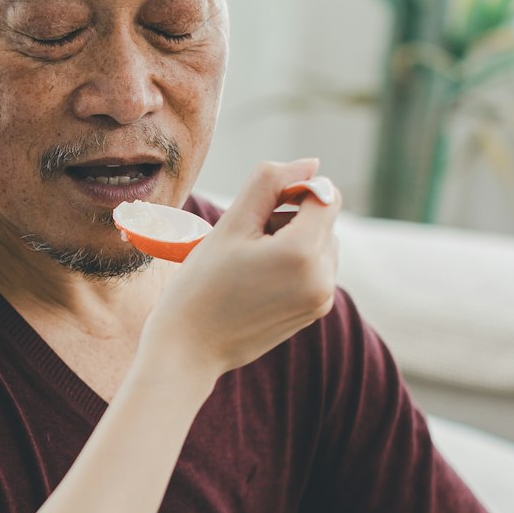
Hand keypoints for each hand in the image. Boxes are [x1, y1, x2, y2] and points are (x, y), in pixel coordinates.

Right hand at [142, 158, 340, 380]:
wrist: (188, 349)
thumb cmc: (200, 285)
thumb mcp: (230, 224)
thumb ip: (271, 183)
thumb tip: (313, 163)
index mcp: (303, 252)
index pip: (325, 195)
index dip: (293, 190)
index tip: (259, 209)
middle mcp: (323, 278)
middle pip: (322, 220)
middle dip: (288, 218)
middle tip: (244, 242)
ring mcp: (322, 299)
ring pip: (320, 243)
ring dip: (291, 241)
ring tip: (248, 263)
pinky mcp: (315, 311)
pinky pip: (315, 269)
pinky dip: (292, 264)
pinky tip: (256, 281)